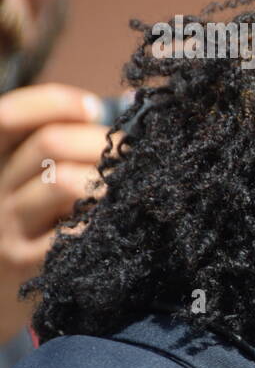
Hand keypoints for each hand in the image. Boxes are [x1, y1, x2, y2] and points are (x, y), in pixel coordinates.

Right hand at [0, 84, 112, 339]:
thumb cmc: (28, 234)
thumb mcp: (24, 187)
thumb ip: (52, 153)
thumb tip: (99, 111)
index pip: (7, 116)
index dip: (54, 102)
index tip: (93, 108)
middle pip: (51, 142)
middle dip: (103, 142)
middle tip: (130, 160)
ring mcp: (7, 229)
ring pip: (66, 182)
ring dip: (109, 184)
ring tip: (126, 196)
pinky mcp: (28, 265)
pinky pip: (75, 232)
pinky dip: (105, 223)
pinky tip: (121, 227)